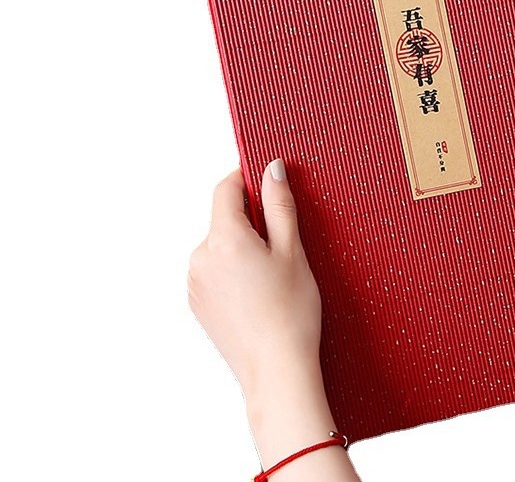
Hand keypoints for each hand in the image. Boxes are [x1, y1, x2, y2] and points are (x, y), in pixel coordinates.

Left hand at [188, 160, 358, 480]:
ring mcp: (194, 283)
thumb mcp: (292, 251)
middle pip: (222, 219)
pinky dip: (231, 270)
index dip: (246, 181)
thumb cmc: (291, 314)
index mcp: (224, 240)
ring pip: (218, 245)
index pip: (225, 189)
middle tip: (281, 246)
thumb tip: (272, 170)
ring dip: (240, 246)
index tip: (266, 186)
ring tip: (271, 276)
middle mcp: (200, 258)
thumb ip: (279, 205)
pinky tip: (256, 292)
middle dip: (249, 221)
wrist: (277, 372)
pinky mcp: (196, 303)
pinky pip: (212, 270)